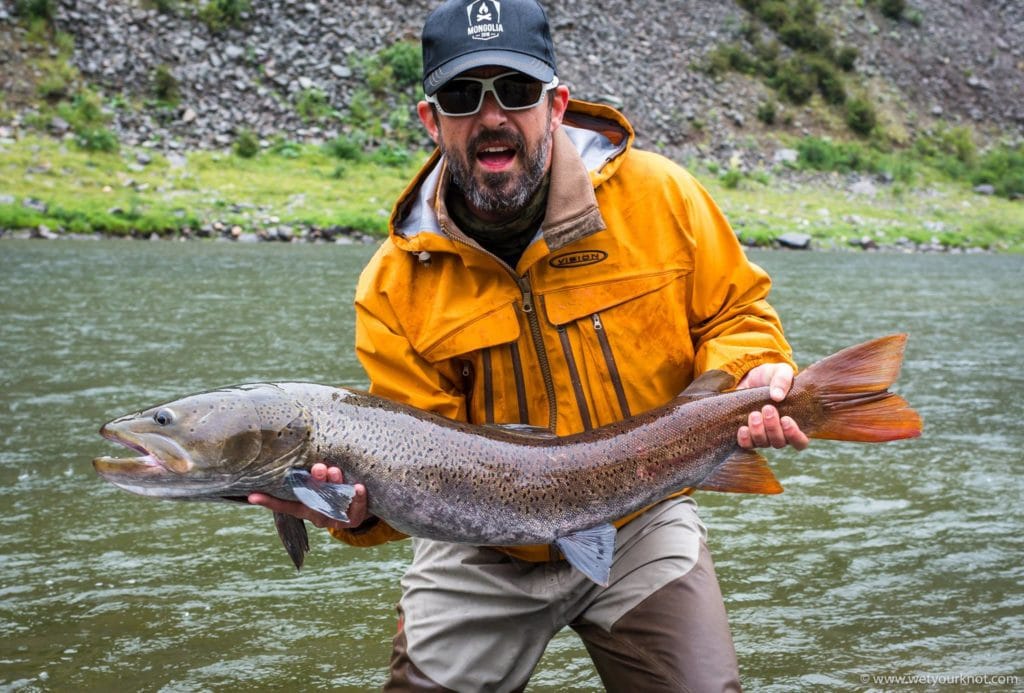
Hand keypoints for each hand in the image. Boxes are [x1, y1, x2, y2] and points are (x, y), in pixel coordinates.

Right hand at [248, 462, 370, 530]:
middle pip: (312, 500)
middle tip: (318, 467)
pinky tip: (358, 487)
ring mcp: (334, 519)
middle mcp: (316, 514)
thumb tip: (291, 444)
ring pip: (332, 505)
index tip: (252, 495)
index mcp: (304, 506)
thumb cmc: (336, 488)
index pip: (284, 504)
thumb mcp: (321, 481)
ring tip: (335, 471)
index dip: (268, 501)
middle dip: (314, 483)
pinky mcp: (352, 521)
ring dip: (334, 486)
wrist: (362, 506)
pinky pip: (355, 512)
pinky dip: (357, 499)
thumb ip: (311, 472)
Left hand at [735, 363, 808, 450]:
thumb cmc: (770, 376)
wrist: (749, 377)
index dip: (794, 435)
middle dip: (773, 427)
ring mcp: (763, 435)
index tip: (786, 419)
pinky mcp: (747, 434)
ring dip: (758, 431)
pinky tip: (743, 428)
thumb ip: (783, 380)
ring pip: (763, 443)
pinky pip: (746, 445)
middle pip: (779, 442)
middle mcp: (779, 433)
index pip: (800, 442)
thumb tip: (777, 396)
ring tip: (754, 414)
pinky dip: (745, 439)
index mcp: (794, 422)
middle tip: (767, 408)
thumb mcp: (780, 371)